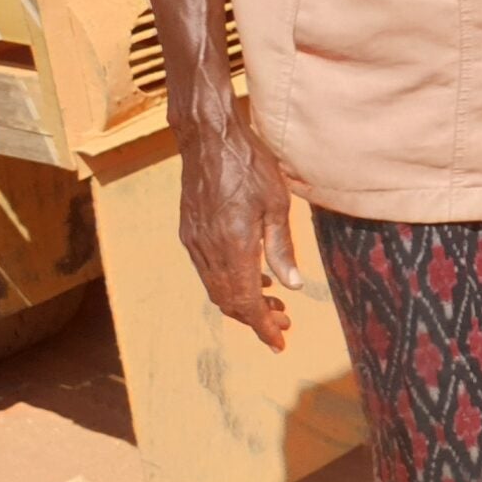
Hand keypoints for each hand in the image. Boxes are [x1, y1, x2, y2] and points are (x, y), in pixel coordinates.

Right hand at [177, 109, 301, 351]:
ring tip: (274, 302)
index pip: (247, 302)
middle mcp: (209, 251)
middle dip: (255, 318)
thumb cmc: (249, 165)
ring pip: (216, 289)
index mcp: (234, 247)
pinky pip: (208, 271)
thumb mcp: (277, 204)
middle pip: (229, 302)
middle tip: (284, 322)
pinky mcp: (189, 232)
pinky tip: (252, 274)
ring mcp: (195, 242)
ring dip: (242, 301)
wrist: (209, 139)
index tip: (279, 342)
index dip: (263, 327)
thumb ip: (282, 248)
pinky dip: (229, 282)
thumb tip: (293, 286)